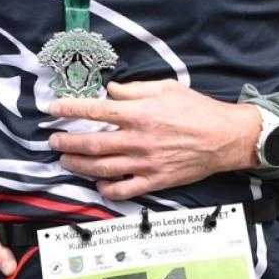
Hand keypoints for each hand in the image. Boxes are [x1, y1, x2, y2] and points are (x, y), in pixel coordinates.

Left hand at [47, 80, 261, 198]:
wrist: (226, 138)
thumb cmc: (198, 110)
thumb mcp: (167, 88)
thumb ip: (134, 90)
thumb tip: (109, 90)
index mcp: (141, 114)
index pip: (96, 112)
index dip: (70, 110)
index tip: (53, 110)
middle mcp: (139, 140)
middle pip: (92, 144)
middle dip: (66, 143)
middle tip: (53, 141)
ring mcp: (146, 163)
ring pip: (102, 168)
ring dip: (78, 165)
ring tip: (65, 160)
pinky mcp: (155, 180)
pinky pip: (123, 190)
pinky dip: (105, 188)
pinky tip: (97, 182)